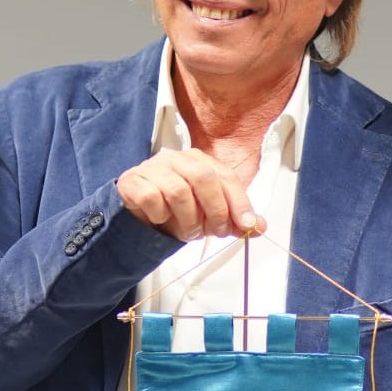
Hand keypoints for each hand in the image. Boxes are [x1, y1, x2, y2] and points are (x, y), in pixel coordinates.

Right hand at [117, 148, 265, 241]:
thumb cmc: (179, 211)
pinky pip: (151, 198)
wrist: (142, 215)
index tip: (246, 225)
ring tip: (187, 231)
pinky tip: (160, 219)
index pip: (225, 176)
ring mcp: (153, 167)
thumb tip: (259, 227)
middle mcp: (177, 158)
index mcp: (200, 161)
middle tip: (214, 232)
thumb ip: (234, 220)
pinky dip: (159, 215)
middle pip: (203, 178)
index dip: (239, 202)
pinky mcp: (132, 180)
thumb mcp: (210, 217)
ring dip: (187, 219)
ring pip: (178, 191)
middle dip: (215, 210)